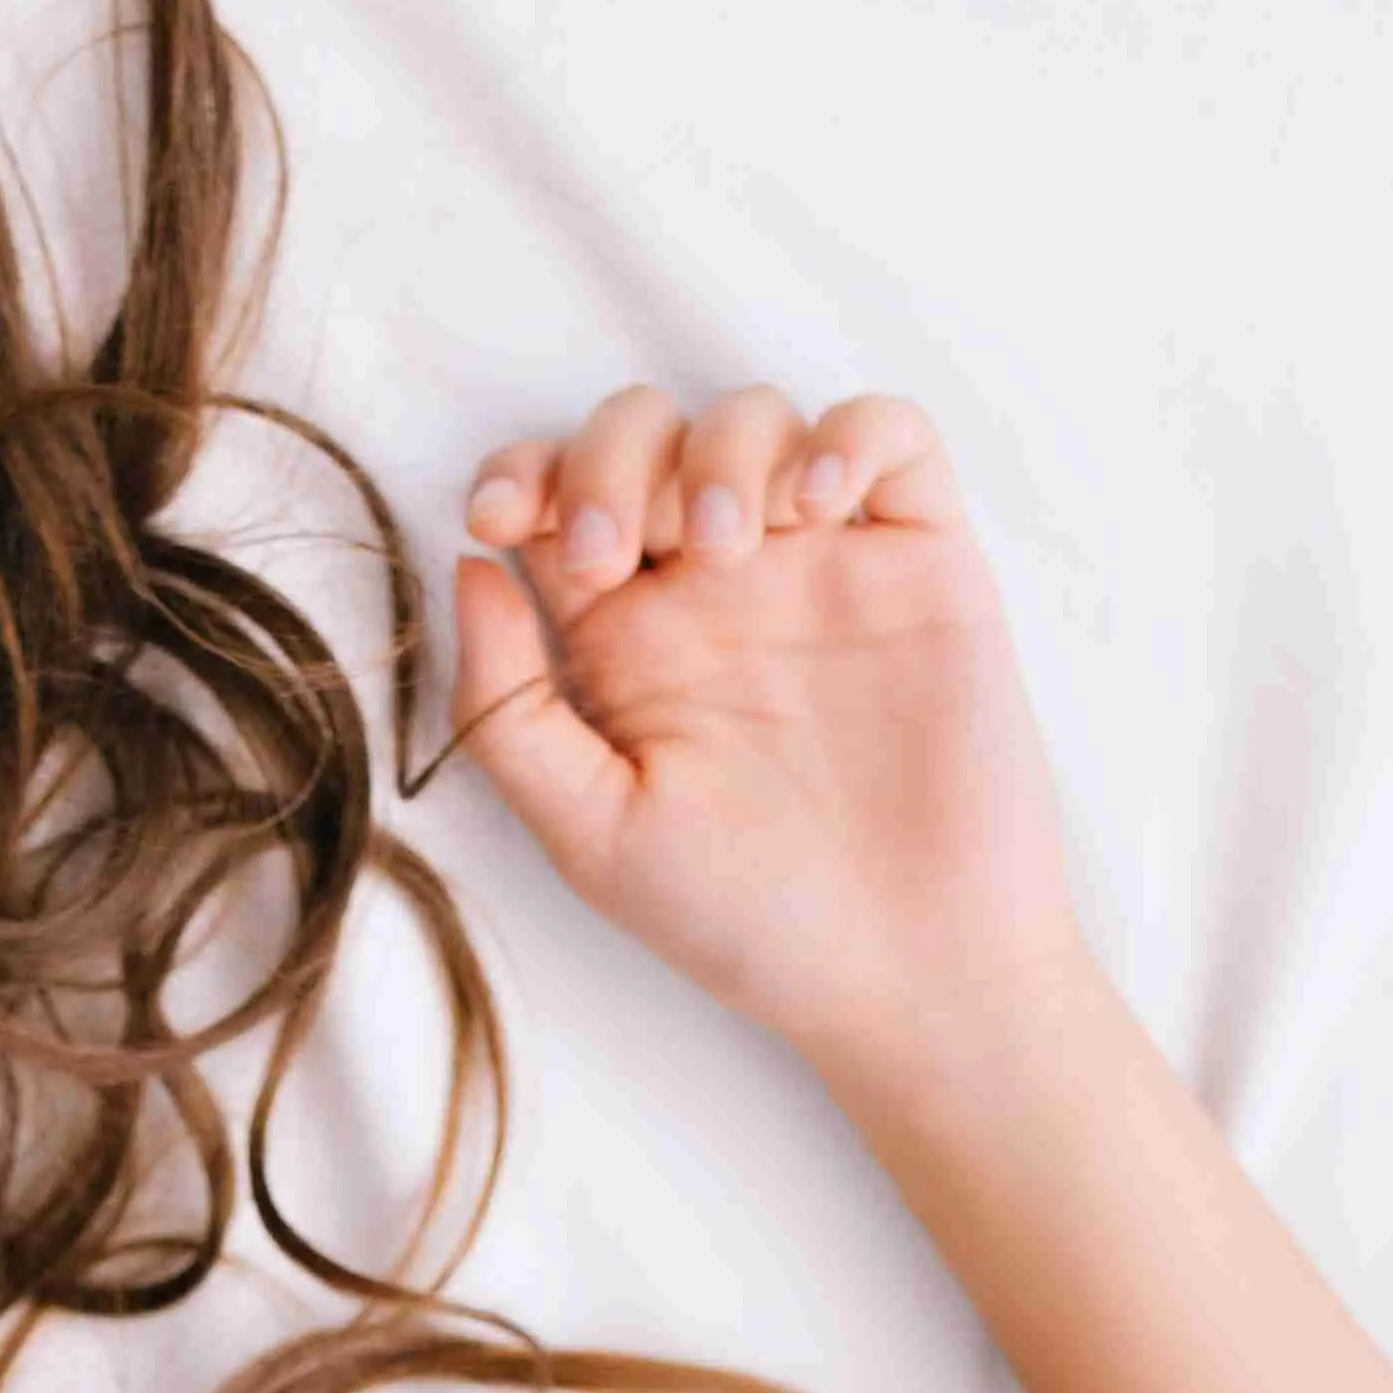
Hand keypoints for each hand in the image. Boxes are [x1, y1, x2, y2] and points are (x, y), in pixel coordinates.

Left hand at [446, 381, 1085, 1081]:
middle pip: (644, 433)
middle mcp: (716, 586)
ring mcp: (821, 564)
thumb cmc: (747, 920)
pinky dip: (849, 437)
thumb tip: (470, 566)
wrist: (910, 976)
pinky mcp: (923, 561)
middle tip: (617, 553)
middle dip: (613, 459)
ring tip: (730, 550)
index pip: (553, 499)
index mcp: (623, 638)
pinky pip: (891, 435)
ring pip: (756, 416)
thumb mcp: (591, 834)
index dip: (519, 474)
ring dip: (722, 452)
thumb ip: (509, 707)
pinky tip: (817, 506)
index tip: (505, 520)